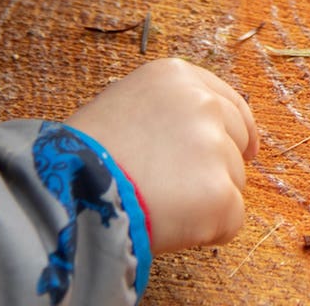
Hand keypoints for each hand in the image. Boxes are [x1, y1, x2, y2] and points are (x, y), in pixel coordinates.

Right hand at [65, 58, 258, 254]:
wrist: (64, 191)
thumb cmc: (81, 155)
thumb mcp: (123, 105)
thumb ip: (165, 111)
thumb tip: (189, 136)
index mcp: (177, 77)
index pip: (229, 102)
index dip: (236, 131)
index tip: (245, 150)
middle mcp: (202, 103)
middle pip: (237, 142)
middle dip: (217, 167)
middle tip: (176, 187)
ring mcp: (214, 147)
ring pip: (233, 183)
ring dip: (206, 200)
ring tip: (158, 202)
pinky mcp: (220, 194)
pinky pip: (230, 221)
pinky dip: (207, 232)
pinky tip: (169, 224)